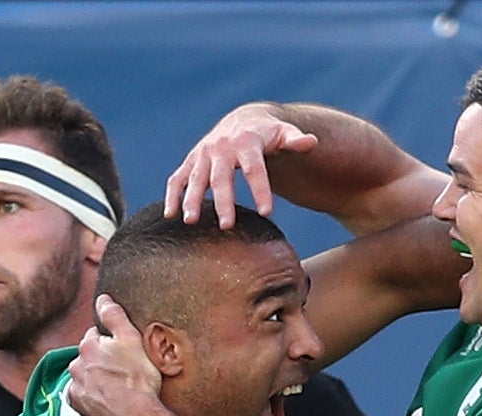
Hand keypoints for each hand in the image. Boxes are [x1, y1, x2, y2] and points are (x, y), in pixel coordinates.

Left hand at [70, 296, 163, 415]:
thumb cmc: (136, 378)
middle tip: (125, 369)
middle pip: (90, 355)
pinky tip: (110, 397)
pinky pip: (84, 393)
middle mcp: (76, 364)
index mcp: (88, 345)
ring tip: (119, 385)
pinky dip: (94, 393)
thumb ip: (114, 315)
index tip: (126, 351)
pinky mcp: (79, 405)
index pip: (97, 334)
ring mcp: (77, 386)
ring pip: (86, 374)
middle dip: (103, 358)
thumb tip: (102, 298)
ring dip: (98, 376)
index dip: (113, 341)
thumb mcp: (131, 338)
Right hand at [166, 103, 319, 226]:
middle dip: (223, 202)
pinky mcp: (191, 161)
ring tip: (191, 222)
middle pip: (222, 177)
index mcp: (247, 142)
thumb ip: (295, 141)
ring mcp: (203, 154)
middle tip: (227, 226)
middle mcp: (221, 147)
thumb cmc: (268, 135)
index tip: (267, 213)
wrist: (243, 122)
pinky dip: (172, 195)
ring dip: (191, 199)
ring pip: (195, 178)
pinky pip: (177, 178)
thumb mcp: (284, 135)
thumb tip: (311, 142)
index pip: (254, 168)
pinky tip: (169, 215)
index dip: (260, 190)